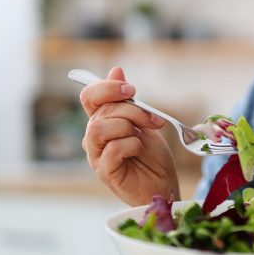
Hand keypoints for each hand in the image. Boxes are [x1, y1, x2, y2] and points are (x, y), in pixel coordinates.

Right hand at [80, 67, 178, 205]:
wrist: (164, 185)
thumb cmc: (152, 156)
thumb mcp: (144, 121)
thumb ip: (128, 100)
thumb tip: (116, 70)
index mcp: (101, 121)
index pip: (89, 95)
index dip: (107, 87)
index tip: (131, 90)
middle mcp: (94, 137)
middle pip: (101, 110)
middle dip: (132, 110)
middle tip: (152, 120)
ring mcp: (96, 155)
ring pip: (100, 128)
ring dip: (128, 126)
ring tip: (142, 137)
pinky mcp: (105, 171)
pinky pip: (113, 148)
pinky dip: (131, 145)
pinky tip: (139, 151)